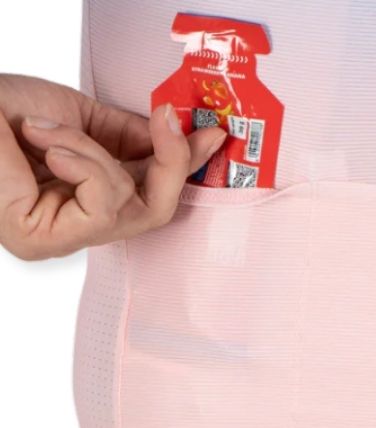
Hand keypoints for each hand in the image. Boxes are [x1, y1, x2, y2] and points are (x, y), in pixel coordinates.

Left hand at [0, 74, 225, 259]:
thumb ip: (129, 135)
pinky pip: (104, 206)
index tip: (211, 133)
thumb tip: (179, 132)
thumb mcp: (80, 117)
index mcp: (88, 195)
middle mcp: (78, 224)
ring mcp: (60, 238)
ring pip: (131, 207)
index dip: (185, 164)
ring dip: (99, 155)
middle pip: (156, 211)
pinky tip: (44, 143)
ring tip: (47, 129)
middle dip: (171, 162)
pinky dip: (84, 164)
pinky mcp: (42, 242)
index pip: (152, 192)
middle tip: (169, 119)